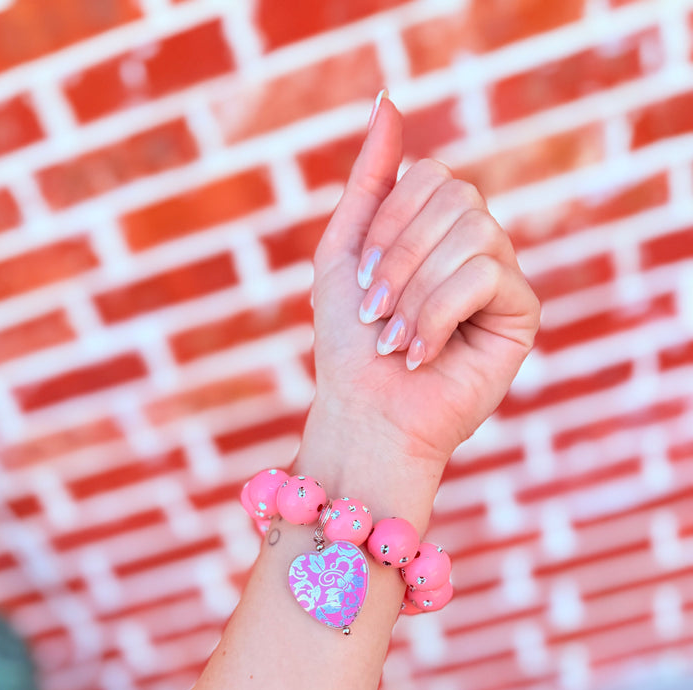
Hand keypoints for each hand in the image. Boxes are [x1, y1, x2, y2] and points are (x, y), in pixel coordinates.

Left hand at [306, 95, 539, 485]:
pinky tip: (424, 355)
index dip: (388, 224)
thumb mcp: (343, 249)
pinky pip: (487, 273)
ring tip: (396, 341)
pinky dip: (440, 313)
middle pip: (456, 195)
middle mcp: (476, 245)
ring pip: (474, 232)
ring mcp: (502, 277)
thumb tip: (387, 100)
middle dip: (400, 259)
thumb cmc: (349, 343)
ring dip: (416, 291)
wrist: (363, 413)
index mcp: (436, 228)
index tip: (360, 283)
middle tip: (375, 316)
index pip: (432, 175)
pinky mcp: (522, 314)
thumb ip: (369, 179)